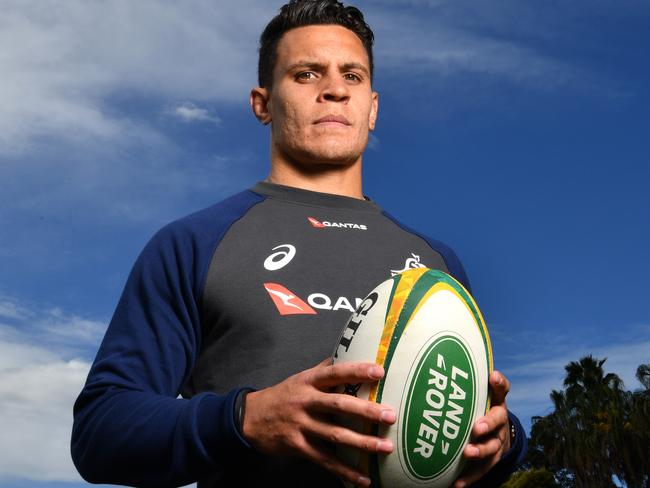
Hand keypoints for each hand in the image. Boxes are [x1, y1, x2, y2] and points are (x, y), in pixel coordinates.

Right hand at [242, 358, 396, 486]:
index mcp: (308, 381)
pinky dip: (345, 470)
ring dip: (362, 443)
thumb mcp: (301, 378)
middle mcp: (305, 401)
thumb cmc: (284, 395)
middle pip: (339, 405)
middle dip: (366, 411)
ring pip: (335, 435)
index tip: (379, 371)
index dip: (357, 371)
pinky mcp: (297, 446)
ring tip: (386, 447)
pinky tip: (364, 479)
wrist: (249, 417)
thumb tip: (349, 352)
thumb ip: (324, 369)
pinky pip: (325, 460)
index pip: (335, 373)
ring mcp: (300, 424)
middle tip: (390, 415)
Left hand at [454, 370, 510, 487]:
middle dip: (487, 424)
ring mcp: (497, 443)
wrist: (497, 434)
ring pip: (491, 448)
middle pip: (497, 422)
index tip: (492, 377)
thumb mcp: (476, 394)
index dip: (498, 384)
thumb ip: (465, 382)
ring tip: (467, 453)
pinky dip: (470, 477)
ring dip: (479, 452)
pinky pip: (482, 470)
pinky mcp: (491, 460)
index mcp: (496, 403)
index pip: (501, 390)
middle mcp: (500, 423)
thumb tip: (445, 362)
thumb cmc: (479, 408)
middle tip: (476, 428)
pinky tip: (457, 484)